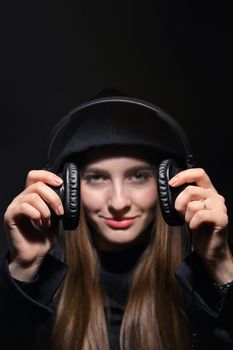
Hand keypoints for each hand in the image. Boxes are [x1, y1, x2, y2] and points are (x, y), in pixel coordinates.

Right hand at [4, 170, 63, 280]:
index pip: (35, 176)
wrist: (35, 256)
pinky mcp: (10, 216)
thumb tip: (66, 191)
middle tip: (59, 212)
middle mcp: (22, 199)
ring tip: (48, 222)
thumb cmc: (44, 238)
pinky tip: (40, 224)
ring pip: (33, 196)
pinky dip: (37, 214)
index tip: (61, 183)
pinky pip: (24, 207)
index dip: (47, 175)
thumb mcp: (56, 217)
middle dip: (53, 197)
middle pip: (37, 184)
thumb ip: (57, 203)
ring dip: (46, 210)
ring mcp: (15, 207)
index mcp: (32, 196)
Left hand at [169, 168, 231, 282]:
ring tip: (191, 223)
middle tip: (181, 214)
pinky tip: (194, 227)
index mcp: (207, 191)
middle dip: (179, 203)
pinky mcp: (222, 218)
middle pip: (191, 190)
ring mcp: (220, 207)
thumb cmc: (197, 228)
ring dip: (186, 216)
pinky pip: (200, 215)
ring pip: (193, 204)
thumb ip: (183, 198)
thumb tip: (172, 187)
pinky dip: (192, 223)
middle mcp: (215, 196)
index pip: (199, 173)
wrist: (209, 249)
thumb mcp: (186, 210)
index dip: (184, 175)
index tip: (172, 183)